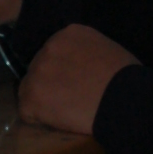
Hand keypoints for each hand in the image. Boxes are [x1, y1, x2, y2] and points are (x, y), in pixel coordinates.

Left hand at [17, 24, 139, 136]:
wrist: (124, 99)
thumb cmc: (126, 79)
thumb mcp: (106, 49)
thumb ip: (86, 52)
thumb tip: (80, 66)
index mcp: (68, 34)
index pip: (54, 52)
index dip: (62, 71)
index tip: (75, 82)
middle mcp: (49, 47)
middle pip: (39, 69)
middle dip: (50, 83)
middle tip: (70, 99)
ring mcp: (38, 71)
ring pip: (30, 89)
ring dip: (44, 101)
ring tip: (66, 111)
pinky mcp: (32, 95)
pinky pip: (26, 111)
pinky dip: (39, 119)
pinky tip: (59, 120)